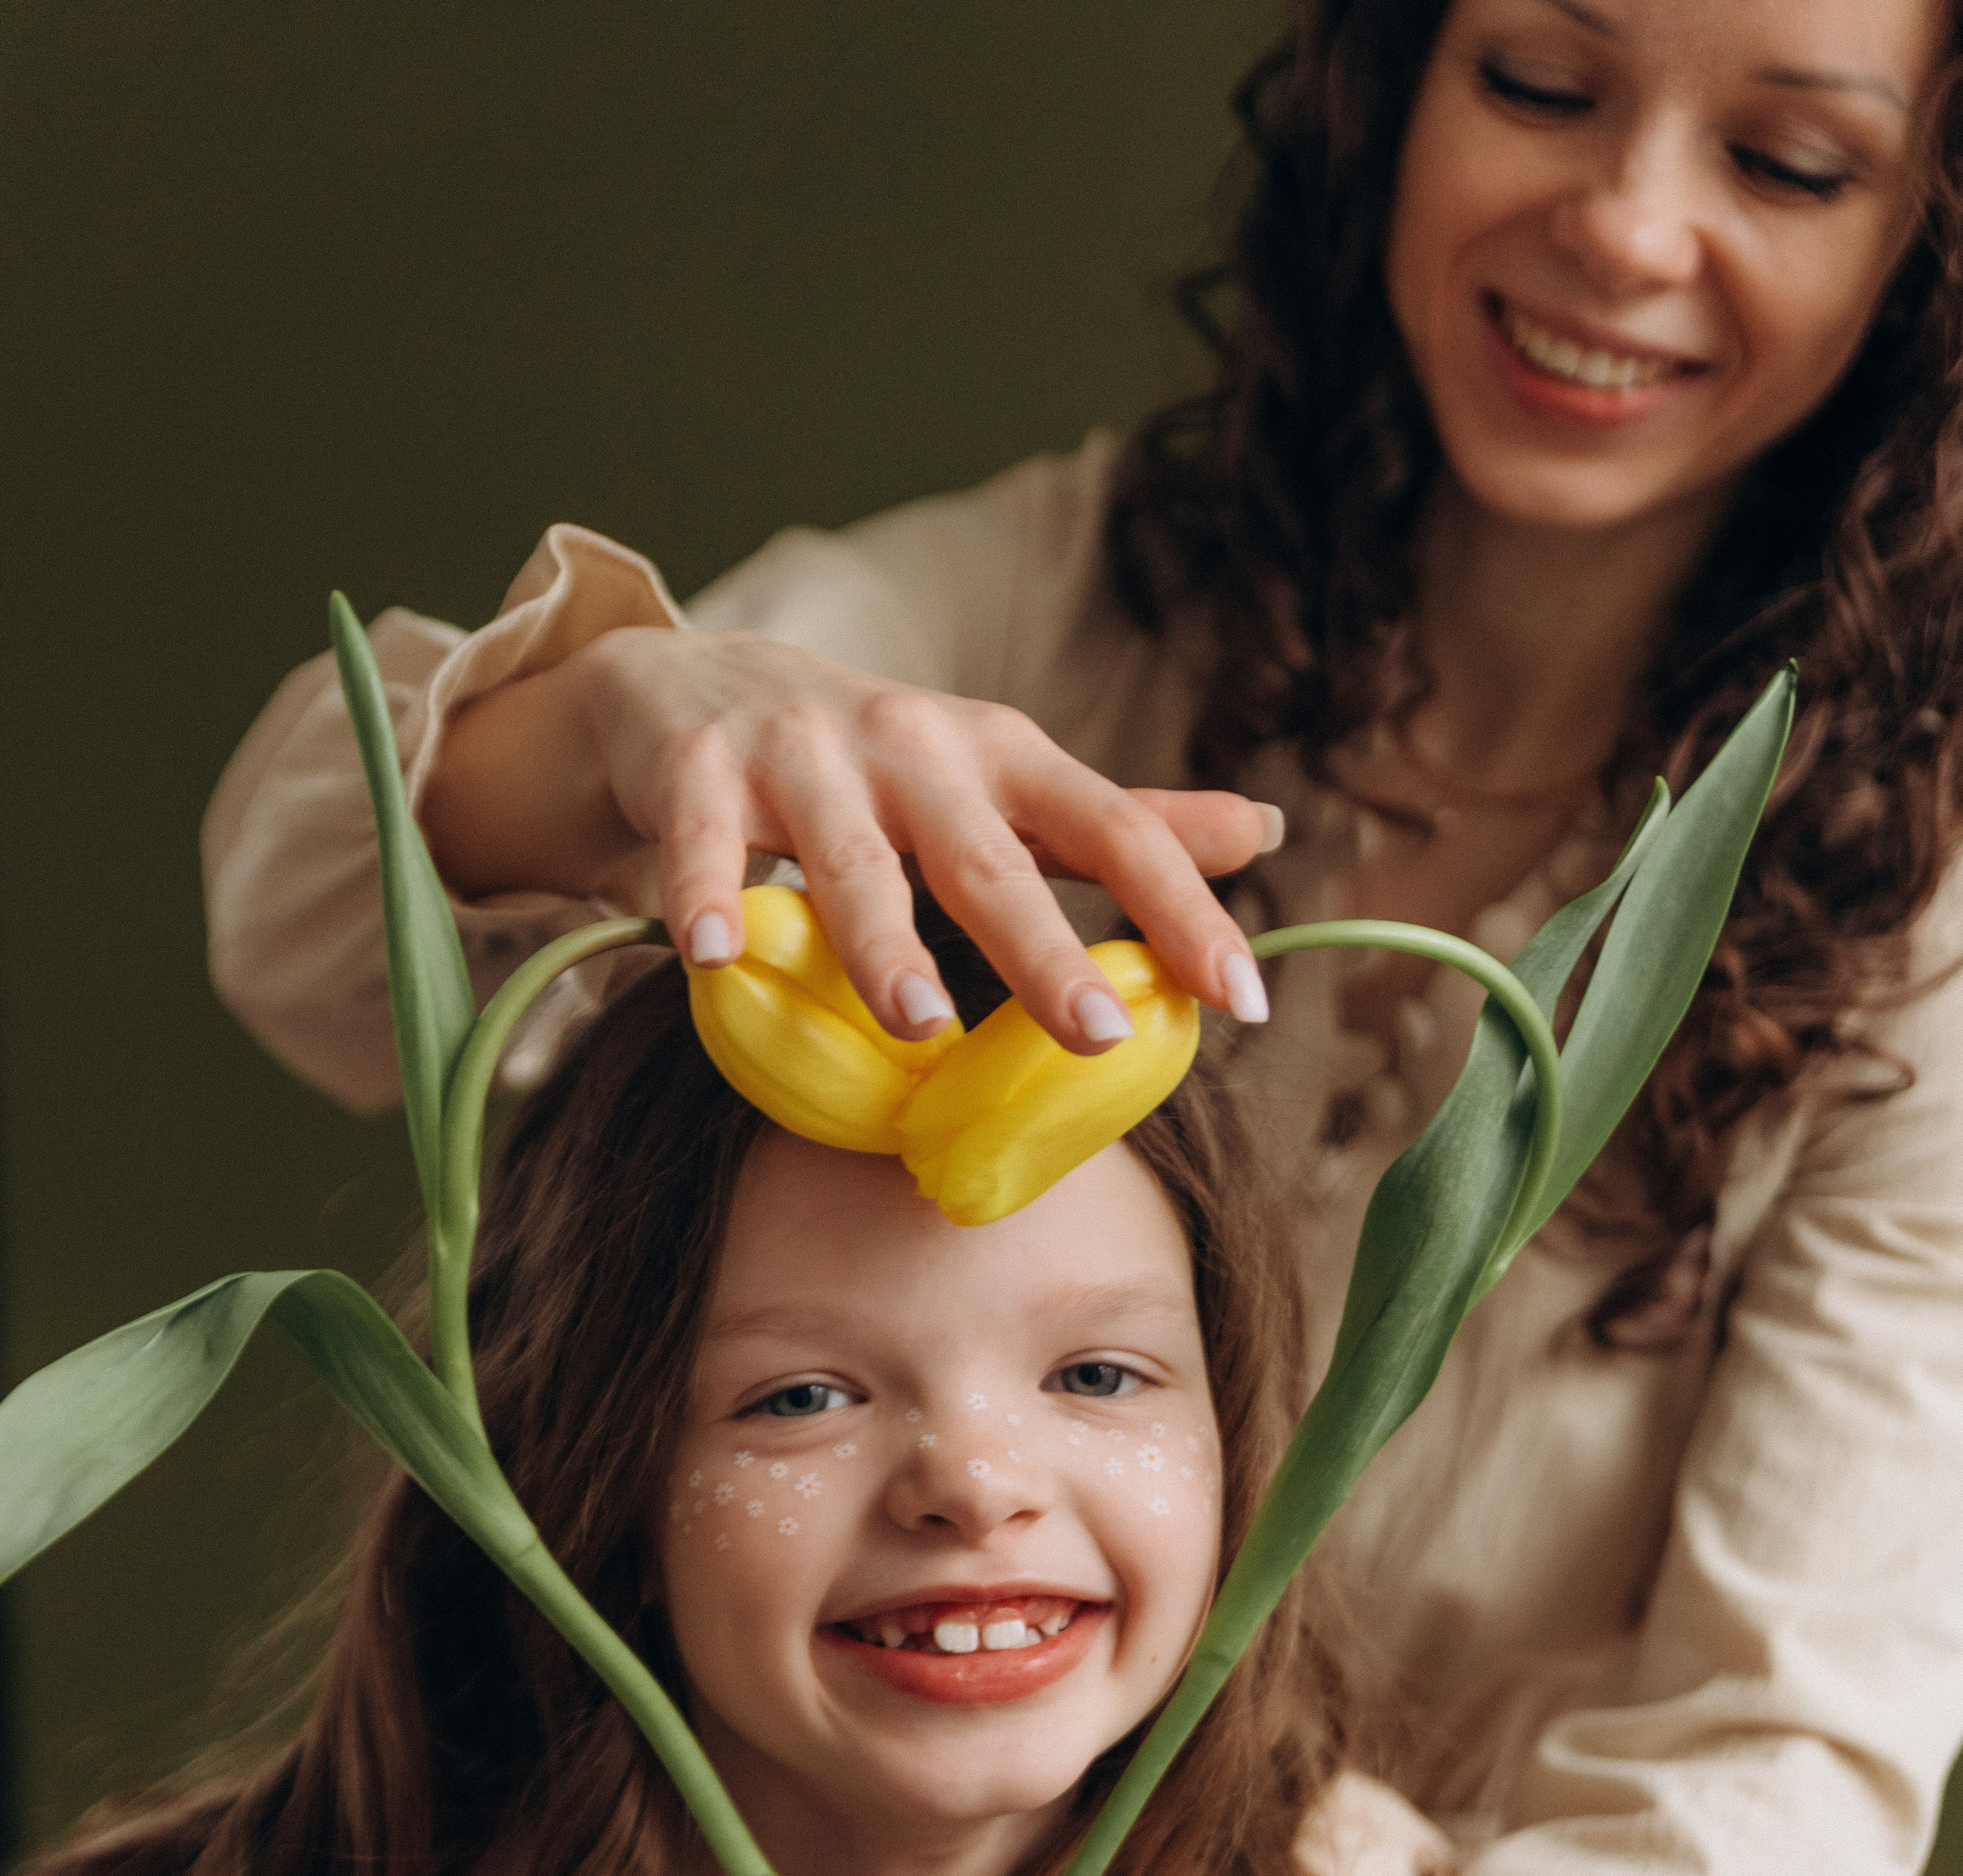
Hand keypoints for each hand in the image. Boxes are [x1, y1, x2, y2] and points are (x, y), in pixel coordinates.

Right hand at [421, 625, 1280, 1054]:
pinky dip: (704, 894)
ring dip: (882, 942)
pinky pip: (703, 839)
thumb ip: (1121, 821)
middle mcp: (912, 746)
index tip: (1243, 996)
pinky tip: (713, 956)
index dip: (1182, 908)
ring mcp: (802, 752)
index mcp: (1001, 756)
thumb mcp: (1002, 778)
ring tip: (918, 1025)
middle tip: (1100, 1035)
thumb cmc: (873, 762)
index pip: (1112, 829)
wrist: (690, 680)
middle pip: (988, 860)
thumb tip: (1264, 832)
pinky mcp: (700, 765)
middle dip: (1045, 948)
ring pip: (850, 858)